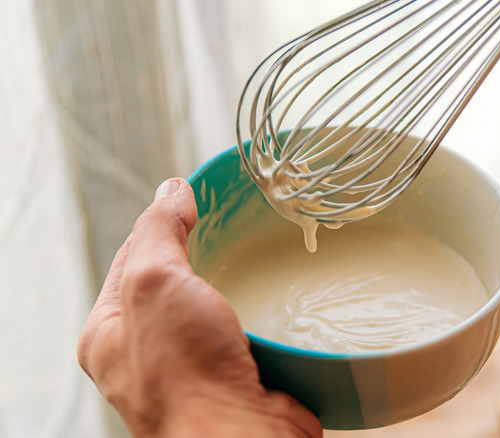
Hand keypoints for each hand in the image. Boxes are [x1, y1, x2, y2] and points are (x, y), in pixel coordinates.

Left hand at [77, 178, 321, 437]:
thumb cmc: (185, 372)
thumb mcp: (155, 280)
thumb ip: (159, 230)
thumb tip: (172, 190)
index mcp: (110, 332)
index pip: (132, 257)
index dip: (160, 221)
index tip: (193, 195)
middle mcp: (148, 354)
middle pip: (177, 283)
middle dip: (204, 253)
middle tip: (232, 223)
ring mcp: (196, 370)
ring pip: (218, 308)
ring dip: (240, 286)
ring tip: (262, 256)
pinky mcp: (240, 380)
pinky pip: (252, 334)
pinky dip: (267, 315)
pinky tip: (282, 299)